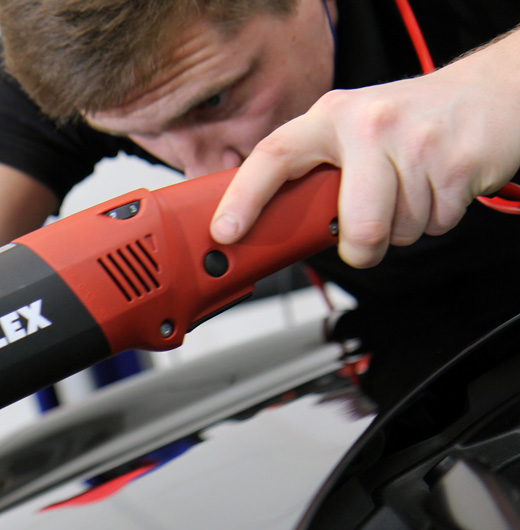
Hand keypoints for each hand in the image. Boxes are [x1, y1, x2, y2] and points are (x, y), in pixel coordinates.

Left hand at [211, 30, 519, 266]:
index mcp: (330, 117)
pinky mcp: (457, 164)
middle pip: (354, 225)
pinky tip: (434, 188)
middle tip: (362, 242)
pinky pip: (433, 225)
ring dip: (402, 228)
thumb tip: (270, 227)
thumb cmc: (407, 123)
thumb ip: (314, 172)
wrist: (488, 95)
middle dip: (360, 249)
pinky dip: (434, 219)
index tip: (226, 230)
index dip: (244, 196)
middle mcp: (369, 124)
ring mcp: (415, 143)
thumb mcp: (349, 134)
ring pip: (396, 232)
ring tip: (407, 191)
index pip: (274, 155)